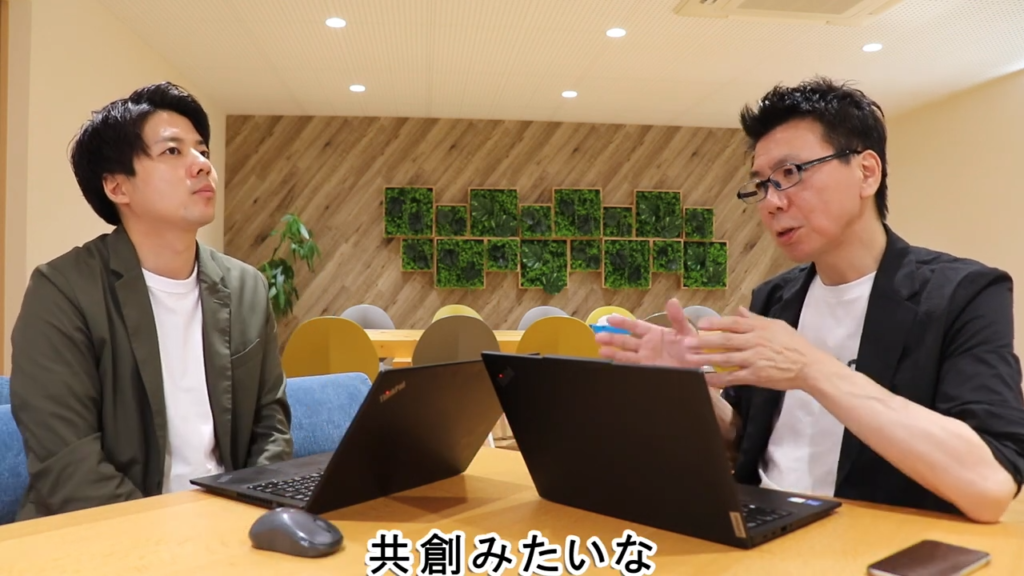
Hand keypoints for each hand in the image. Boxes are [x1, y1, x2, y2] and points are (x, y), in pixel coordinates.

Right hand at [594, 298, 705, 369]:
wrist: (699, 370)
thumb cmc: (693, 348)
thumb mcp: (687, 331)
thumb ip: (678, 318)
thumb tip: (672, 301)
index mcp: (654, 333)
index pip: (635, 326)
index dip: (622, 323)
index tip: (609, 319)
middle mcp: (646, 346)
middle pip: (626, 341)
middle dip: (612, 338)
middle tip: (598, 337)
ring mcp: (646, 359)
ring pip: (626, 355)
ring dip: (613, 353)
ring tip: (600, 351)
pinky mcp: (648, 371)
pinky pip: (632, 367)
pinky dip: (622, 366)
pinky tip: (612, 364)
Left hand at [686, 307, 833, 389]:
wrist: (809, 366)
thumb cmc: (794, 345)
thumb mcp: (776, 325)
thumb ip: (755, 319)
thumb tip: (738, 310)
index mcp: (759, 328)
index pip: (733, 323)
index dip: (715, 323)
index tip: (700, 325)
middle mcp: (754, 342)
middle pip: (725, 340)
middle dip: (704, 342)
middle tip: (686, 343)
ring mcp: (754, 359)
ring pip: (725, 359)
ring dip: (705, 359)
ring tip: (689, 360)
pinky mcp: (756, 376)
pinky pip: (733, 377)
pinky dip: (719, 379)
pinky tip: (706, 379)